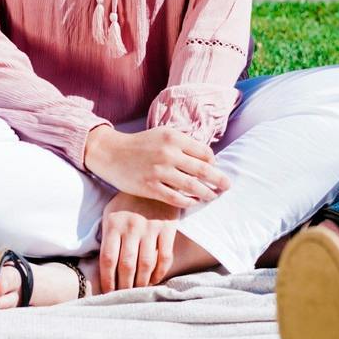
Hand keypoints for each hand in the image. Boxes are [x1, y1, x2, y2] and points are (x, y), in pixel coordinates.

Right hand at [84, 126, 229, 206]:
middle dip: (218, 180)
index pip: (204, 153)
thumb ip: (183, 144)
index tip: (214, 169)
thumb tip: (208, 158)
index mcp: (174, 137)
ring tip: (212, 196)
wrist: (111, 153)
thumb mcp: (163, 135)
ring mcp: (159, 171)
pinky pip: (176, 198)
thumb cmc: (141, 144)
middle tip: (227, 186)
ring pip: (192, 186)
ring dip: (206, 193)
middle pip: (203, 170)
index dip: (213, 163)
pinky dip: (188, 202)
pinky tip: (193, 203)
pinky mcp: (150, 187)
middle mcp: (168, 153)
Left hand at [96, 192, 180, 292]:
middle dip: (124, 286)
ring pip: (146, 264)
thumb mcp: (111, 212)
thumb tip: (102, 265)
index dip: (107, 280)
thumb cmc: (128, 201)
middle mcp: (131, 227)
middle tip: (124, 296)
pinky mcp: (168, 227)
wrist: (153, 178)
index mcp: (113, 224)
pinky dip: (160, 272)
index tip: (108, 292)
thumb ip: (107, 235)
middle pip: (126, 266)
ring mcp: (151, 227)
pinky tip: (155, 279)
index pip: (108, 260)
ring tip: (139, 290)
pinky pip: (165, 256)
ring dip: (142, 282)